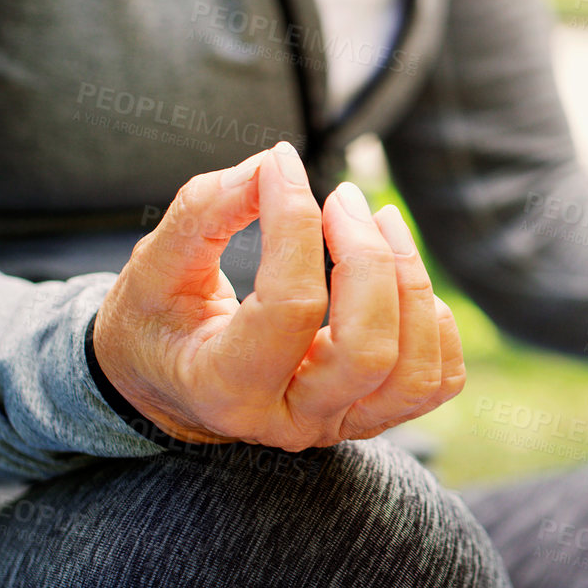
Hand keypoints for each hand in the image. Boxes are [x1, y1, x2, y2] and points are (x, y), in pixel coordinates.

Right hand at [92, 141, 464, 449]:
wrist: (165, 383)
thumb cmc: (157, 321)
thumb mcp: (153, 267)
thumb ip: (204, 212)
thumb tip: (275, 166)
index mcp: (224, 388)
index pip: (290, 305)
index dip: (295, 223)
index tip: (282, 163)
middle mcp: (286, 420)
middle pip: (368, 350)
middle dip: (370, 259)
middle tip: (344, 196)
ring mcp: (335, 424)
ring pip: (412, 372)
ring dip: (412, 285)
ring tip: (382, 220)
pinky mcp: (368, 415)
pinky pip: (434, 381)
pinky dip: (434, 325)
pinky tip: (400, 278)